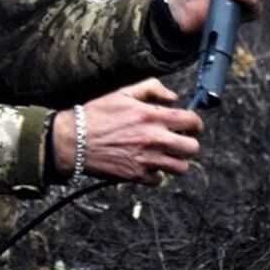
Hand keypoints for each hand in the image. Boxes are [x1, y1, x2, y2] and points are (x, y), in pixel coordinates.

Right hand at [52, 78, 202, 185]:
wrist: (74, 140)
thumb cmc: (97, 114)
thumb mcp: (124, 92)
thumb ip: (152, 88)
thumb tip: (173, 97)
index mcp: (152, 116)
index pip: (192, 121)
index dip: (196, 123)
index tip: (191, 125)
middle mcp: (153, 139)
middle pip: (192, 148)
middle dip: (189, 143)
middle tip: (179, 141)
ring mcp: (146, 159)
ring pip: (181, 168)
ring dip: (177, 161)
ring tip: (167, 155)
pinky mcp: (136, 175)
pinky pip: (159, 180)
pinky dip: (156, 174)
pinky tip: (148, 165)